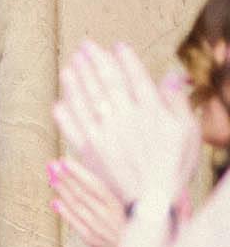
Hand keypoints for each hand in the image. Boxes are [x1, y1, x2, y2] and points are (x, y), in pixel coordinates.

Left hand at [48, 155, 128, 246]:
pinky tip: (55, 203)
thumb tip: (89, 175)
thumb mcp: (126, 208)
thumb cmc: (130, 227)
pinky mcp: (93, 240)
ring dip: (63, 192)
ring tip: (51, 178)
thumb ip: (108, 194)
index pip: (95, 185)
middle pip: (82, 194)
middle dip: (66, 178)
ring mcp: (99, 228)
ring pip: (77, 207)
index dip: (79, 173)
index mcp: (117, 205)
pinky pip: (77, 225)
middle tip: (52, 165)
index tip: (65, 161)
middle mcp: (107, 215)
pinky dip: (66, 213)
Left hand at [54, 41, 197, 209]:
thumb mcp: (188, 132)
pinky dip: (64, 114)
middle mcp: (124, 118)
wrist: (153, 201)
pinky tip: (58, 103)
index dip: (125, 59)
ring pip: (86, 101)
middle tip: (84, 47)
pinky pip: (73, 128)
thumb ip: (177, 103)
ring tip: (68, 67)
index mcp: (149, 111)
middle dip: (94, 62)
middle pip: (106, 83)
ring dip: (76, 82)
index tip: (116, 46)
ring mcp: (104, 134)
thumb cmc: (175, 167)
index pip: (134, 77)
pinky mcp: (90, 152)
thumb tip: (172, 77)